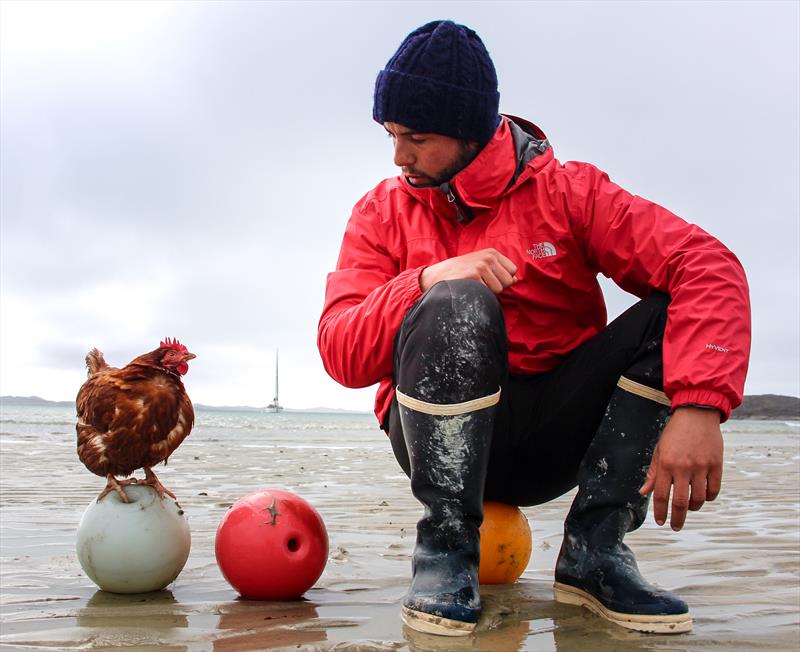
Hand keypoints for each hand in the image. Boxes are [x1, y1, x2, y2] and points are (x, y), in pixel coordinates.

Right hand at [420, 249, 517, 292]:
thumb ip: (499, 271)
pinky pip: (488, 293)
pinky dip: (480, 294)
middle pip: (507, 281)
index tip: (489, 278)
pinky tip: (469, 288)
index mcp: (491, 253)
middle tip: (480, 283)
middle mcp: (488, 257)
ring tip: (474, 285)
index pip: (512, 270)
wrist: (436, 276)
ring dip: (488, 292)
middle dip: (497, 286)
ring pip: (499, 289)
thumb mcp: (480, 265)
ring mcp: (481, 266)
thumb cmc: (460, 273)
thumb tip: (515, 280)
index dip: (503, 278)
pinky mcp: (474, 276)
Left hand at [639, 406, 722, 530]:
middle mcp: (683, 467)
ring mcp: (701, 467)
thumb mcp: (659, 450)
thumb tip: (644, 492)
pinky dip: (708, 497)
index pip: (662, 495)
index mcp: (666, 464)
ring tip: (689, 508)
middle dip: (677, 518)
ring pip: (699, 499)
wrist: (696, 414)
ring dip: (693, 508)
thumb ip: (653, 473)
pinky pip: (714, 490)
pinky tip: (703, 497)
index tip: (661, 522)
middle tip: (676, 526)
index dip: (661, 512)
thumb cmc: (675, 433)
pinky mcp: (716, 465)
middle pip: (681, 502)